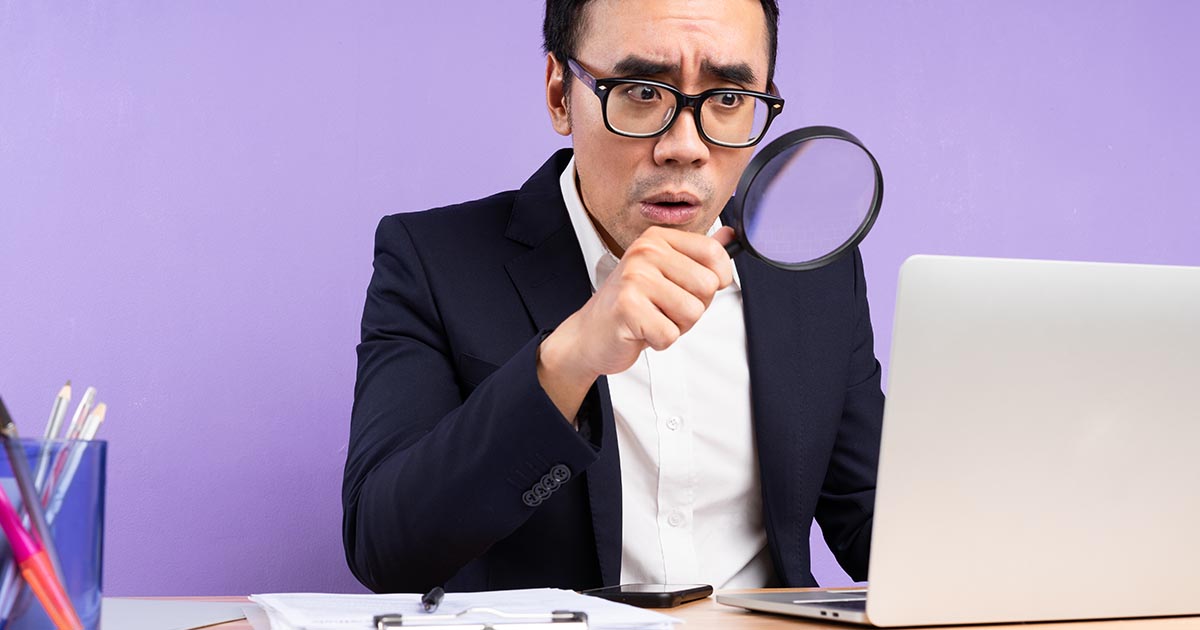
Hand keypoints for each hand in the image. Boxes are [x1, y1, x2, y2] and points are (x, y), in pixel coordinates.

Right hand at [537, 225, 734, 420]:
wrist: (591, 333)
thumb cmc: (633, 304)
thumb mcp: (667, 272)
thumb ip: (700, 254)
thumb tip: (731, 236)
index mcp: (657, 238)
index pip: (714, 253)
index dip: (716, 280)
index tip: (692, 288)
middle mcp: (646, 252)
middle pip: (707, 286)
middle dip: (694, 307)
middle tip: (664, 308)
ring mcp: (635, 278)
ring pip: (692, 313)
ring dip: (677, 326)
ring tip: (652, 318)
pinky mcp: (627, 308)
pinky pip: (670, 334)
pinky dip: (660, 341)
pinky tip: (641, 331)